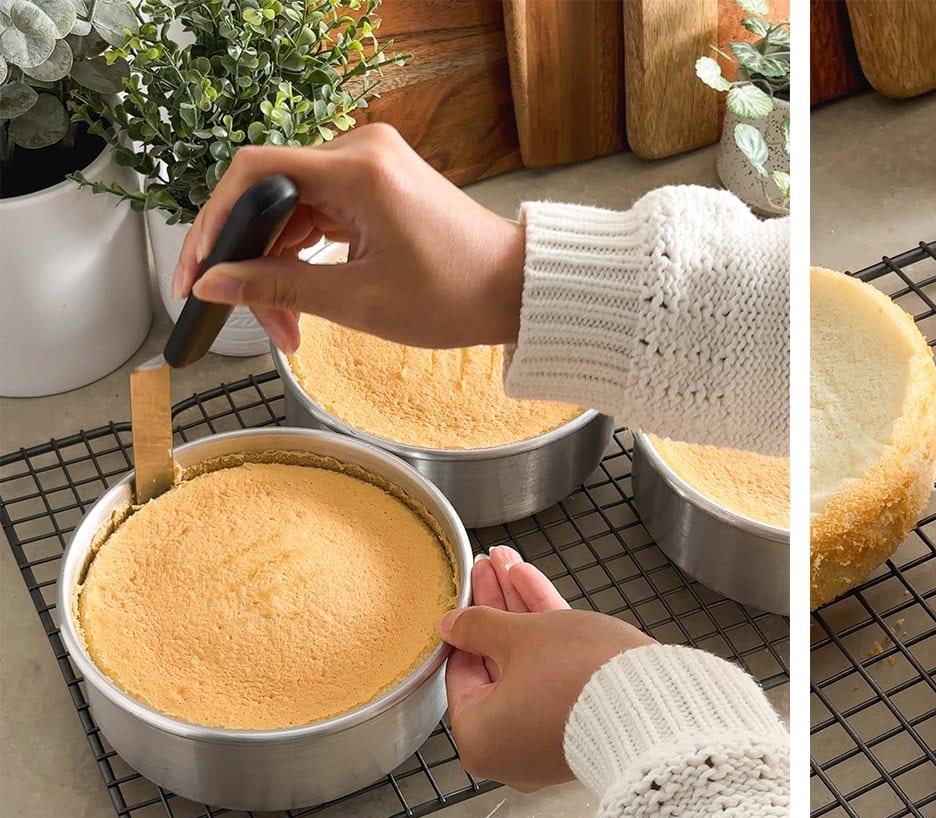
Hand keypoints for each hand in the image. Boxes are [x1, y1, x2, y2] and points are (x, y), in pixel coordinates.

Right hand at [173, 124, 524, 352]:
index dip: (214, 223)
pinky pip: (319, 213)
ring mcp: (371, 165)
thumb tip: (214, 284)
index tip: (196, 273)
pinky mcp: (377, 184)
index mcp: (359, 168)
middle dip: (253, 261)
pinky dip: (305, 255)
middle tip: (250, 317)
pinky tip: (303, 298)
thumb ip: (278, 288)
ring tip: (288, 325)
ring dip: (279, 265)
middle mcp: (362, 151)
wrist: (518, 291)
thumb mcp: (358, 300)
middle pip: (271, 195)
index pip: (254, 174)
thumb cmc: (458, 294)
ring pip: (292, 210)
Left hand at [441, 545, 653, 791]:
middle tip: (493, 570)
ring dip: (524, 614)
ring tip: (514, 566)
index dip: (468, 624)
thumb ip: (478, 627)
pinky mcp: (581, 728)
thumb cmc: (575, 678)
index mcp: (479, 738)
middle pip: (498, 666)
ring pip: (530, 667)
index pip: (462, 672)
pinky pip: (555, 679)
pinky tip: (538, 587)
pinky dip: (550, 641)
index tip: (472, 592)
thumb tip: (451, 626)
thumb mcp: (518, 637)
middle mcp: (509, 751)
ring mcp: (547, 742)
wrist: (652, 703)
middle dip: (499, 609)